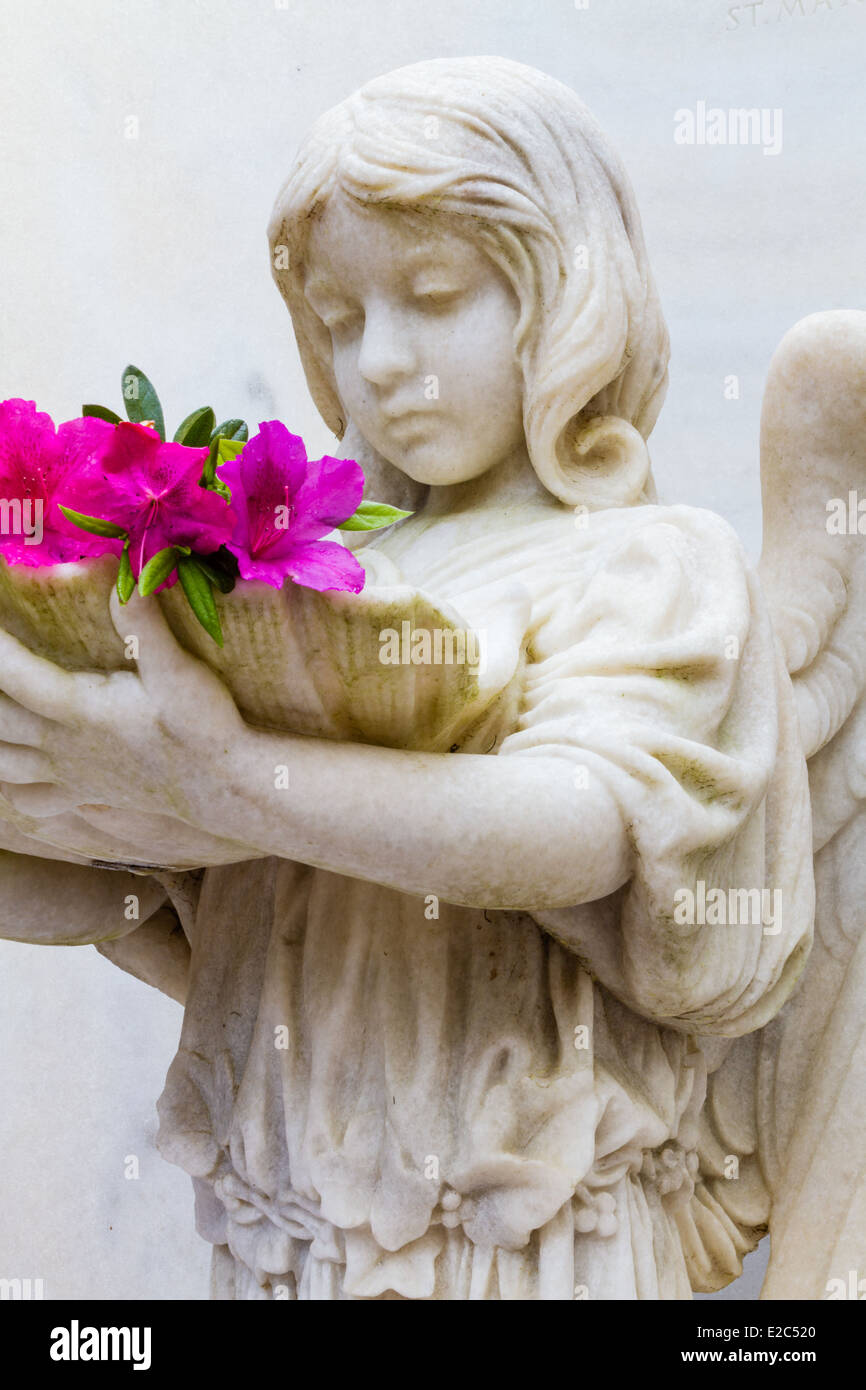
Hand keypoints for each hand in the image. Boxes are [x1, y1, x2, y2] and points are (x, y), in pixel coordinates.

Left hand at [0, 591, 257, 865]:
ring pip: (2, 763)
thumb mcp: (180, 671)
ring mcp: (70, 774)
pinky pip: (31, 799)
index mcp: (79, 710)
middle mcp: (62, 745)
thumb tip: (129, 572)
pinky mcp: (85, 794)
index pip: (13, 674)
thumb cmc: (204, 727)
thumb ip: (145, 625)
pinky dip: (15, 786)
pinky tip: (17, 768)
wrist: (224, 785)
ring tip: (2, 710)